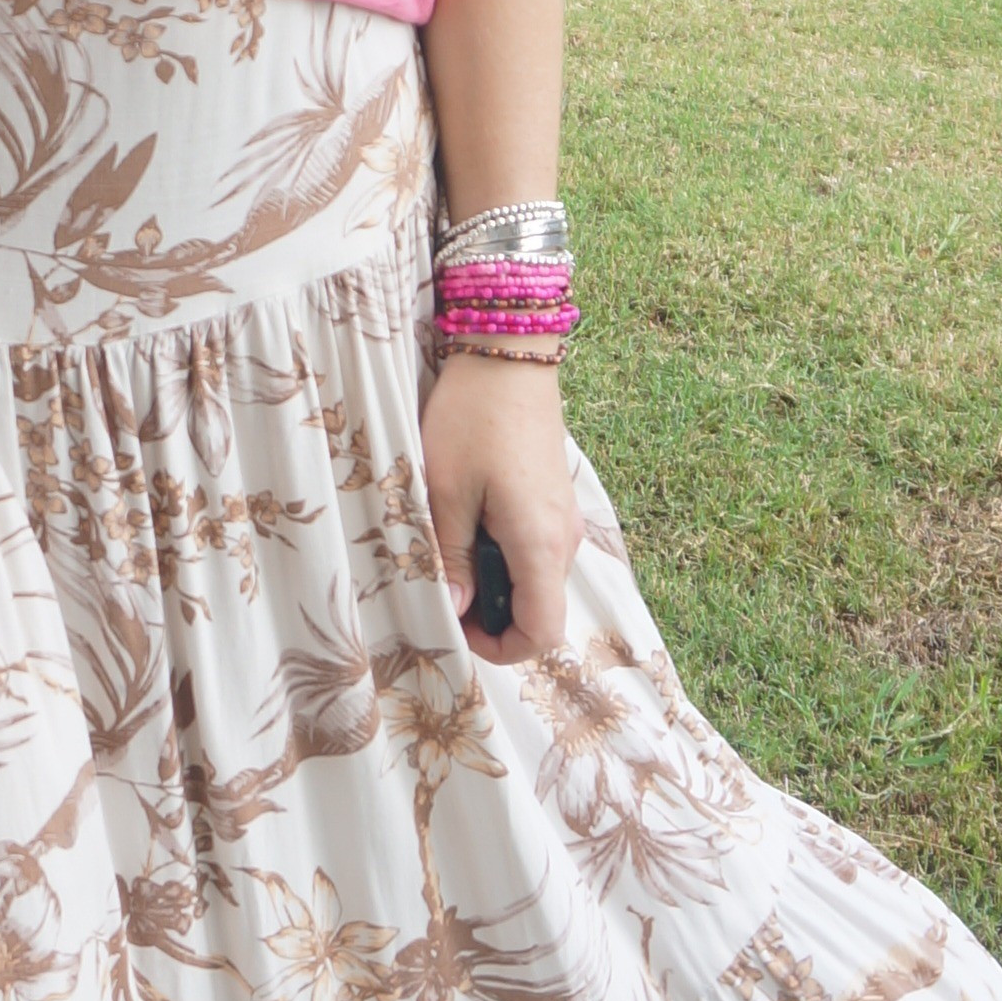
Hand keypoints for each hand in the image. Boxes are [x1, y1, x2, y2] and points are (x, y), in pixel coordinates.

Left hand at [423, 351, 582, 664]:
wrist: (509, 352)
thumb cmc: (473, 418)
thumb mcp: (446, 490)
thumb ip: (451, 556)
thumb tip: (454, 608)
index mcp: (539, 544)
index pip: (541, 633)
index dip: (499, 647)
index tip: (455, 625)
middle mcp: (563, 538)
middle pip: (537, 609)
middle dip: (489, 614)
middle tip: (438, 583)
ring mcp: (562, 517)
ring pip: (533, 578)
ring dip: (492, 580)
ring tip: (445, 545)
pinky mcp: (552, 498)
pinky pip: (532, 547)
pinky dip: (501, 552)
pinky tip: (464, 520)